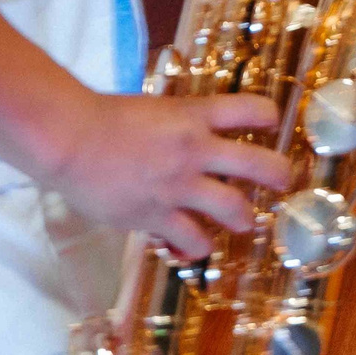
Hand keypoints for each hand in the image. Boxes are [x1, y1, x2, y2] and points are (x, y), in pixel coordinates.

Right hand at [37, 91, 291, 259]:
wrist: (71, 140)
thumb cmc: (106, 119)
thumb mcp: (156, 108)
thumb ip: (182, 121)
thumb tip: (200, 130)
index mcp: (194, 115)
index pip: (252, 110)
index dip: (269, 117)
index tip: (271, 124)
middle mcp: (195, 149)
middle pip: (258, 165)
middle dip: (280, 176)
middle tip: (284, 182)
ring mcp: (178, 185)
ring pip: (235, 209)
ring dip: (246, 219)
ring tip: (246, 222)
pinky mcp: (157, 215)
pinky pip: (193, 239)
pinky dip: (199, 246)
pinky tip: (197, 246)